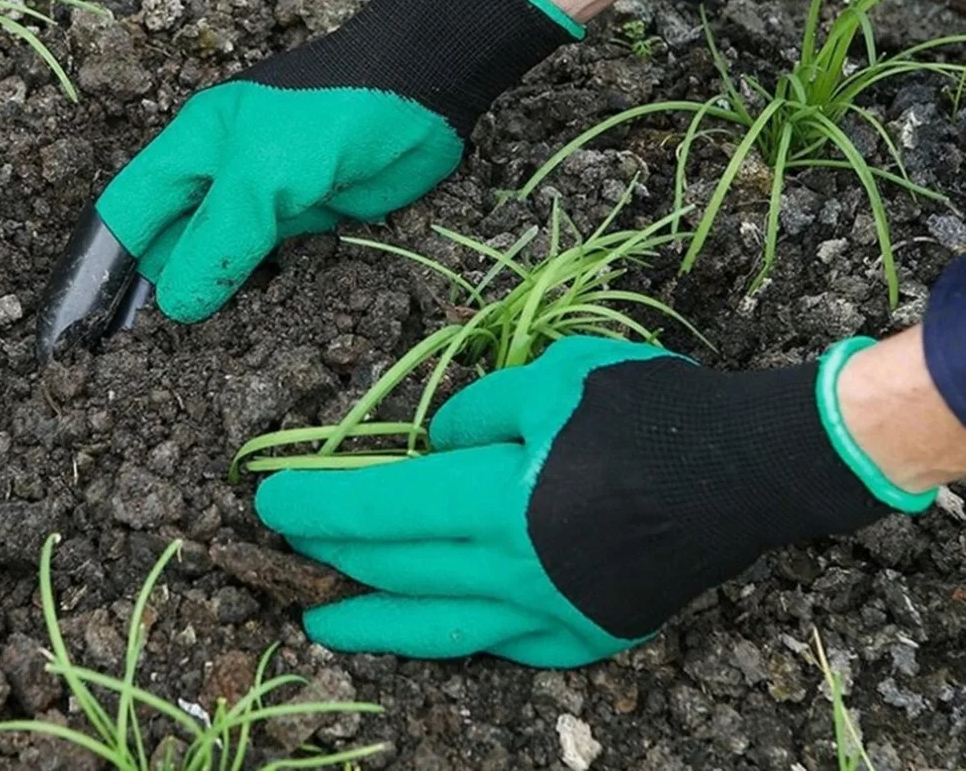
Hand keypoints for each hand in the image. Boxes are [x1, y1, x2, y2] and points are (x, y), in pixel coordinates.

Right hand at [36, 0, 578, 355]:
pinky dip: (258, 293)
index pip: (127, 216)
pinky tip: (248, 330)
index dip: (102, 267)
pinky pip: (272, 264)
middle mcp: (221, 177)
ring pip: (222, 259)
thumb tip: (174, 303)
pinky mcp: (310, 220)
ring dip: (210, 298)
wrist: (423, 94)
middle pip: (172, 242)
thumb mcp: (263, 174)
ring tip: (187, 358)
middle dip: (157, 292)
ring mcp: (267, 201)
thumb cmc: (332, 117)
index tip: (86, 328)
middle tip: (138, 359)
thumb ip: (218, 237)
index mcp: (192, 151)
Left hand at [256, 334, 932, 667]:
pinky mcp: (587, 634)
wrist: (747, 468)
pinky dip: (457, 633)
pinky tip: (435, 628)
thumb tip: (439, 448)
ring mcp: (551, 614)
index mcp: (498, 500)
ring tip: (323, 625)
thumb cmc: (648, 409)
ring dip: (374, 623)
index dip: (320, 503)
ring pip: (440, 627)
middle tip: (291, 545)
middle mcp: (512, 571)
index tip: (271, 500)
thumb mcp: (553, 376)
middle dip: (335, 553)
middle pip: (399, 566)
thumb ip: (479, 412)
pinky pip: (503, 643)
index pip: (382, 507)